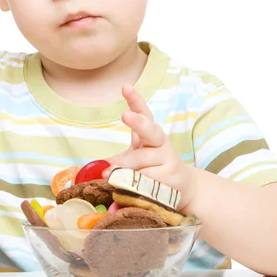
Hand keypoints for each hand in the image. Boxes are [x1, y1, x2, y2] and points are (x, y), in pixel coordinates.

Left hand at [103, 84, 195, 208]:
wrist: (184, 189)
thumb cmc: (153, 170)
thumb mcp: (135, 159)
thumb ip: (117, 160)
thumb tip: (93, 169)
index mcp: (150, 134)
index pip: (144, 113)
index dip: (135, 100)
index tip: (125, 87)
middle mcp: (161, 142)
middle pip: (150, 129)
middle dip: (138, 122)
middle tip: (126, 114)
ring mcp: (168, 158)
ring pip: (141, 160)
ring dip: (124, 168)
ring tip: (109, 175)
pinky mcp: (172, 177)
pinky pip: (148, 179)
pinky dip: (135, 184)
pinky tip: (130, 188)